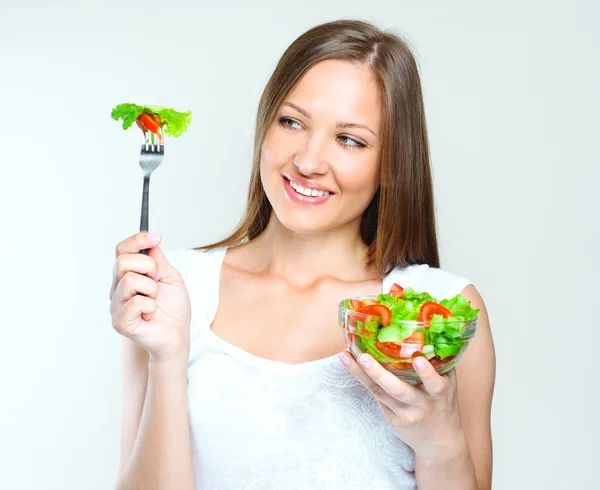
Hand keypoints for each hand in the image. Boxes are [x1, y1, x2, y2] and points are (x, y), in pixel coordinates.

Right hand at [109, 232, 191, 362]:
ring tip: (155, 302)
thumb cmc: (173, 308)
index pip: (122, 250)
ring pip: (129, 281)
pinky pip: (136, 302)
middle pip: (122, 261)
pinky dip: (151, 307)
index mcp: (127, 275)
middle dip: (148, 268)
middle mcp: (117, 288)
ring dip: (152, 290)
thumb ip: (158, 260)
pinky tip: (151, 315)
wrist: (178, 335)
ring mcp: (116, 305)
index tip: (156, 238)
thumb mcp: (171, 277)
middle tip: (157, 282)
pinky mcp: (120, 322)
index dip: (137, 240)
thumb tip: (151, 241)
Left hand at [339, 351, 464, 459]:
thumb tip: (427, 329)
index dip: (427, 374)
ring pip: (380, 393)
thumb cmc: (443, 403)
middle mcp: (421, 404)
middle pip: (398, 390)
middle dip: (379, 374)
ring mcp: (404, 414)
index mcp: (439, 394)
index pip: (435, 384)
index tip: (419, 361)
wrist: (440, 441)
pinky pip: (376, 396)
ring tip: (345, 356)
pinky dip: (362, 379)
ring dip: (361, 374)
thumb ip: (439, 361)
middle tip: (364, 357)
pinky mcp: (392, 420)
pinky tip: (349, 362)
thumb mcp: (448, 384)